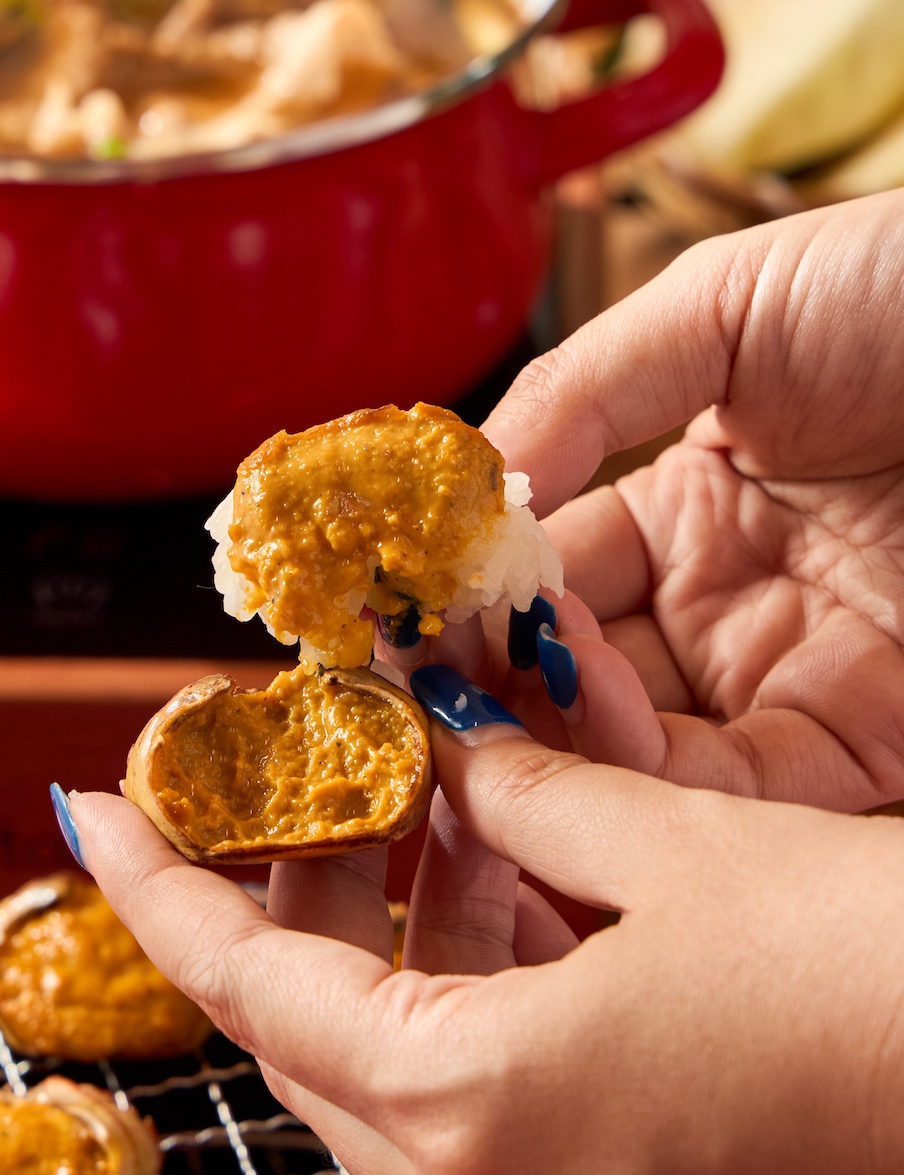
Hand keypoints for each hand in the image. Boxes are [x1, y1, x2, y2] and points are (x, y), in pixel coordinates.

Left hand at [66, 728, 903, 1174]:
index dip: (160, 888)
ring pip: (406, 1083)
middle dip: (295, 904)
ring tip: (418, 819)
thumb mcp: (685, 854)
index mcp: (477, 1111)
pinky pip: (491, 1122)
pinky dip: (472, 1015)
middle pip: (319, 1041)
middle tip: (301, 789)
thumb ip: (536, 799)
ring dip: (394, 954)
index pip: (251, 989)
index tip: (95, 814)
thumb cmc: (888, 991)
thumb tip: (456, 762)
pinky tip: (509, 905)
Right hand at [385, 189, 903, 811]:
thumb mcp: (724, 306)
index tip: (398, 619)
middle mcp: (724, 611)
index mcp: (686, 509)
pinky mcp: (857, 748)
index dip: (472, 603)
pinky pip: (732, 787)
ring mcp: (786, 682)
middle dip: (496, 691)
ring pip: (638, 753)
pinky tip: (592, 722)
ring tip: (499, 702)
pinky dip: (651, 774)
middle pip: (577, 682)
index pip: (548, 581)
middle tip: (421, 692)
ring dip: (557, 737)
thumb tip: (458, 485)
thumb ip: (582, 391)